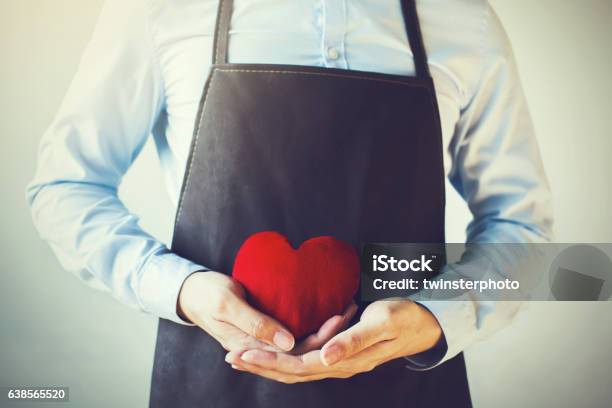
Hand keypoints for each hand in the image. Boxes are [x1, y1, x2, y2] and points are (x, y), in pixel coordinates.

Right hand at [178, 271, 356, 353]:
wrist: (189, 292)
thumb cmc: (206, 294)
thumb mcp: (227, 304)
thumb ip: (256, 324)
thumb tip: (289, 343)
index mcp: (252, 347)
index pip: (296, 353)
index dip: (322, 338)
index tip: (341, 317)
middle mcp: (260, 350)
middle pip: (304, 351)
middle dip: (330, 334)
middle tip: (351, 309)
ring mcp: (262, 344)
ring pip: (301, 345)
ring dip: (324, 332)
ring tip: (346, 310)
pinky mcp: (263, 334)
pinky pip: (293, 338)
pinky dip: (311, 329)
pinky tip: (326, 318)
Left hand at [225, 300, 441, 382]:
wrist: (425, 322)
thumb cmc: (404, 317)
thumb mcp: (382, 323)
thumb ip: (354, 341)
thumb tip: (326, 357)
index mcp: (345, 360)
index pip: (298, 366)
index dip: (270, 362)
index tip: (244, 354)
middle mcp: (338, 365)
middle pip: (292, 372)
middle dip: (261, 365)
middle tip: (231, 357)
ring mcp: (339, 361)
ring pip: (296, 368)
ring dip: (269, 363)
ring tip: (243, 357)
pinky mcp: (340, 353)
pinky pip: (306, 360)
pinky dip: (285, 357)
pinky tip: (273, 352)